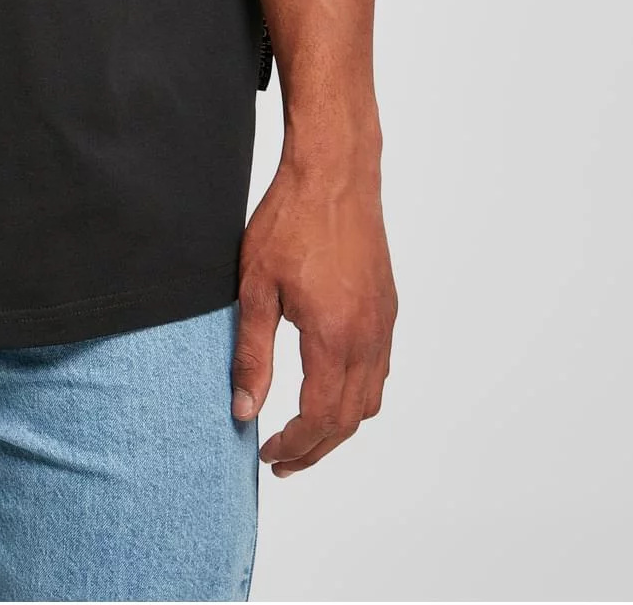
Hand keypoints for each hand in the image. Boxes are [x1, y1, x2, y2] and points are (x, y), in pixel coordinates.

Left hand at [230, 151, 396, 476]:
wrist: (335, 172)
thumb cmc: (290, 219)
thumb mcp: (255, 287)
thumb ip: (252, 353)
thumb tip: (244, 409)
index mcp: (334, 337)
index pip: (320, 418)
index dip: (294, 446)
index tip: (266, 454)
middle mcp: (368, 337)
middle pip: (350, 419)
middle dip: (316, 448)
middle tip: (281, 460)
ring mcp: (383, 323)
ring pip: (371, 398)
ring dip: (339, 425)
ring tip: (304, 434)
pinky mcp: (387, 307)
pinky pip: (380, 369)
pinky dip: (357, 394)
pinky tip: (329, 387)